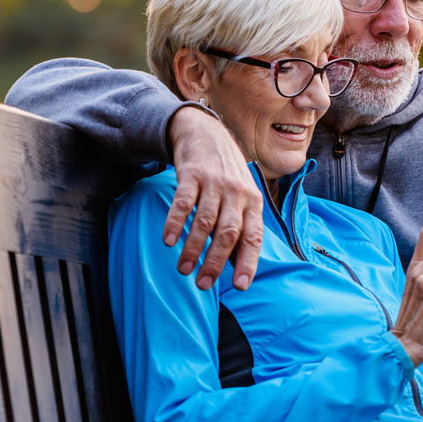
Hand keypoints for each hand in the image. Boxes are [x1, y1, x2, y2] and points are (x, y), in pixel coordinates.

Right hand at [165, 106, 262, 290]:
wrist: (207, 135)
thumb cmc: (228, 176)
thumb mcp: (243, 198)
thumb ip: (242, 228)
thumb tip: (239, 268)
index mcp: (253, 203)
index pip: (253, 237)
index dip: (248, 262)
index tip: (241, 286)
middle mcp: (237, 193)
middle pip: (228, 232)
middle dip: (216, 261)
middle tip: (203, 284)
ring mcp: (215, 183)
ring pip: (205, 221)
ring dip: (193, 248)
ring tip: (184, 269)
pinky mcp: (192, 174)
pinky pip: (183, 202)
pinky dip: (176, 222)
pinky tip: (169, 241)